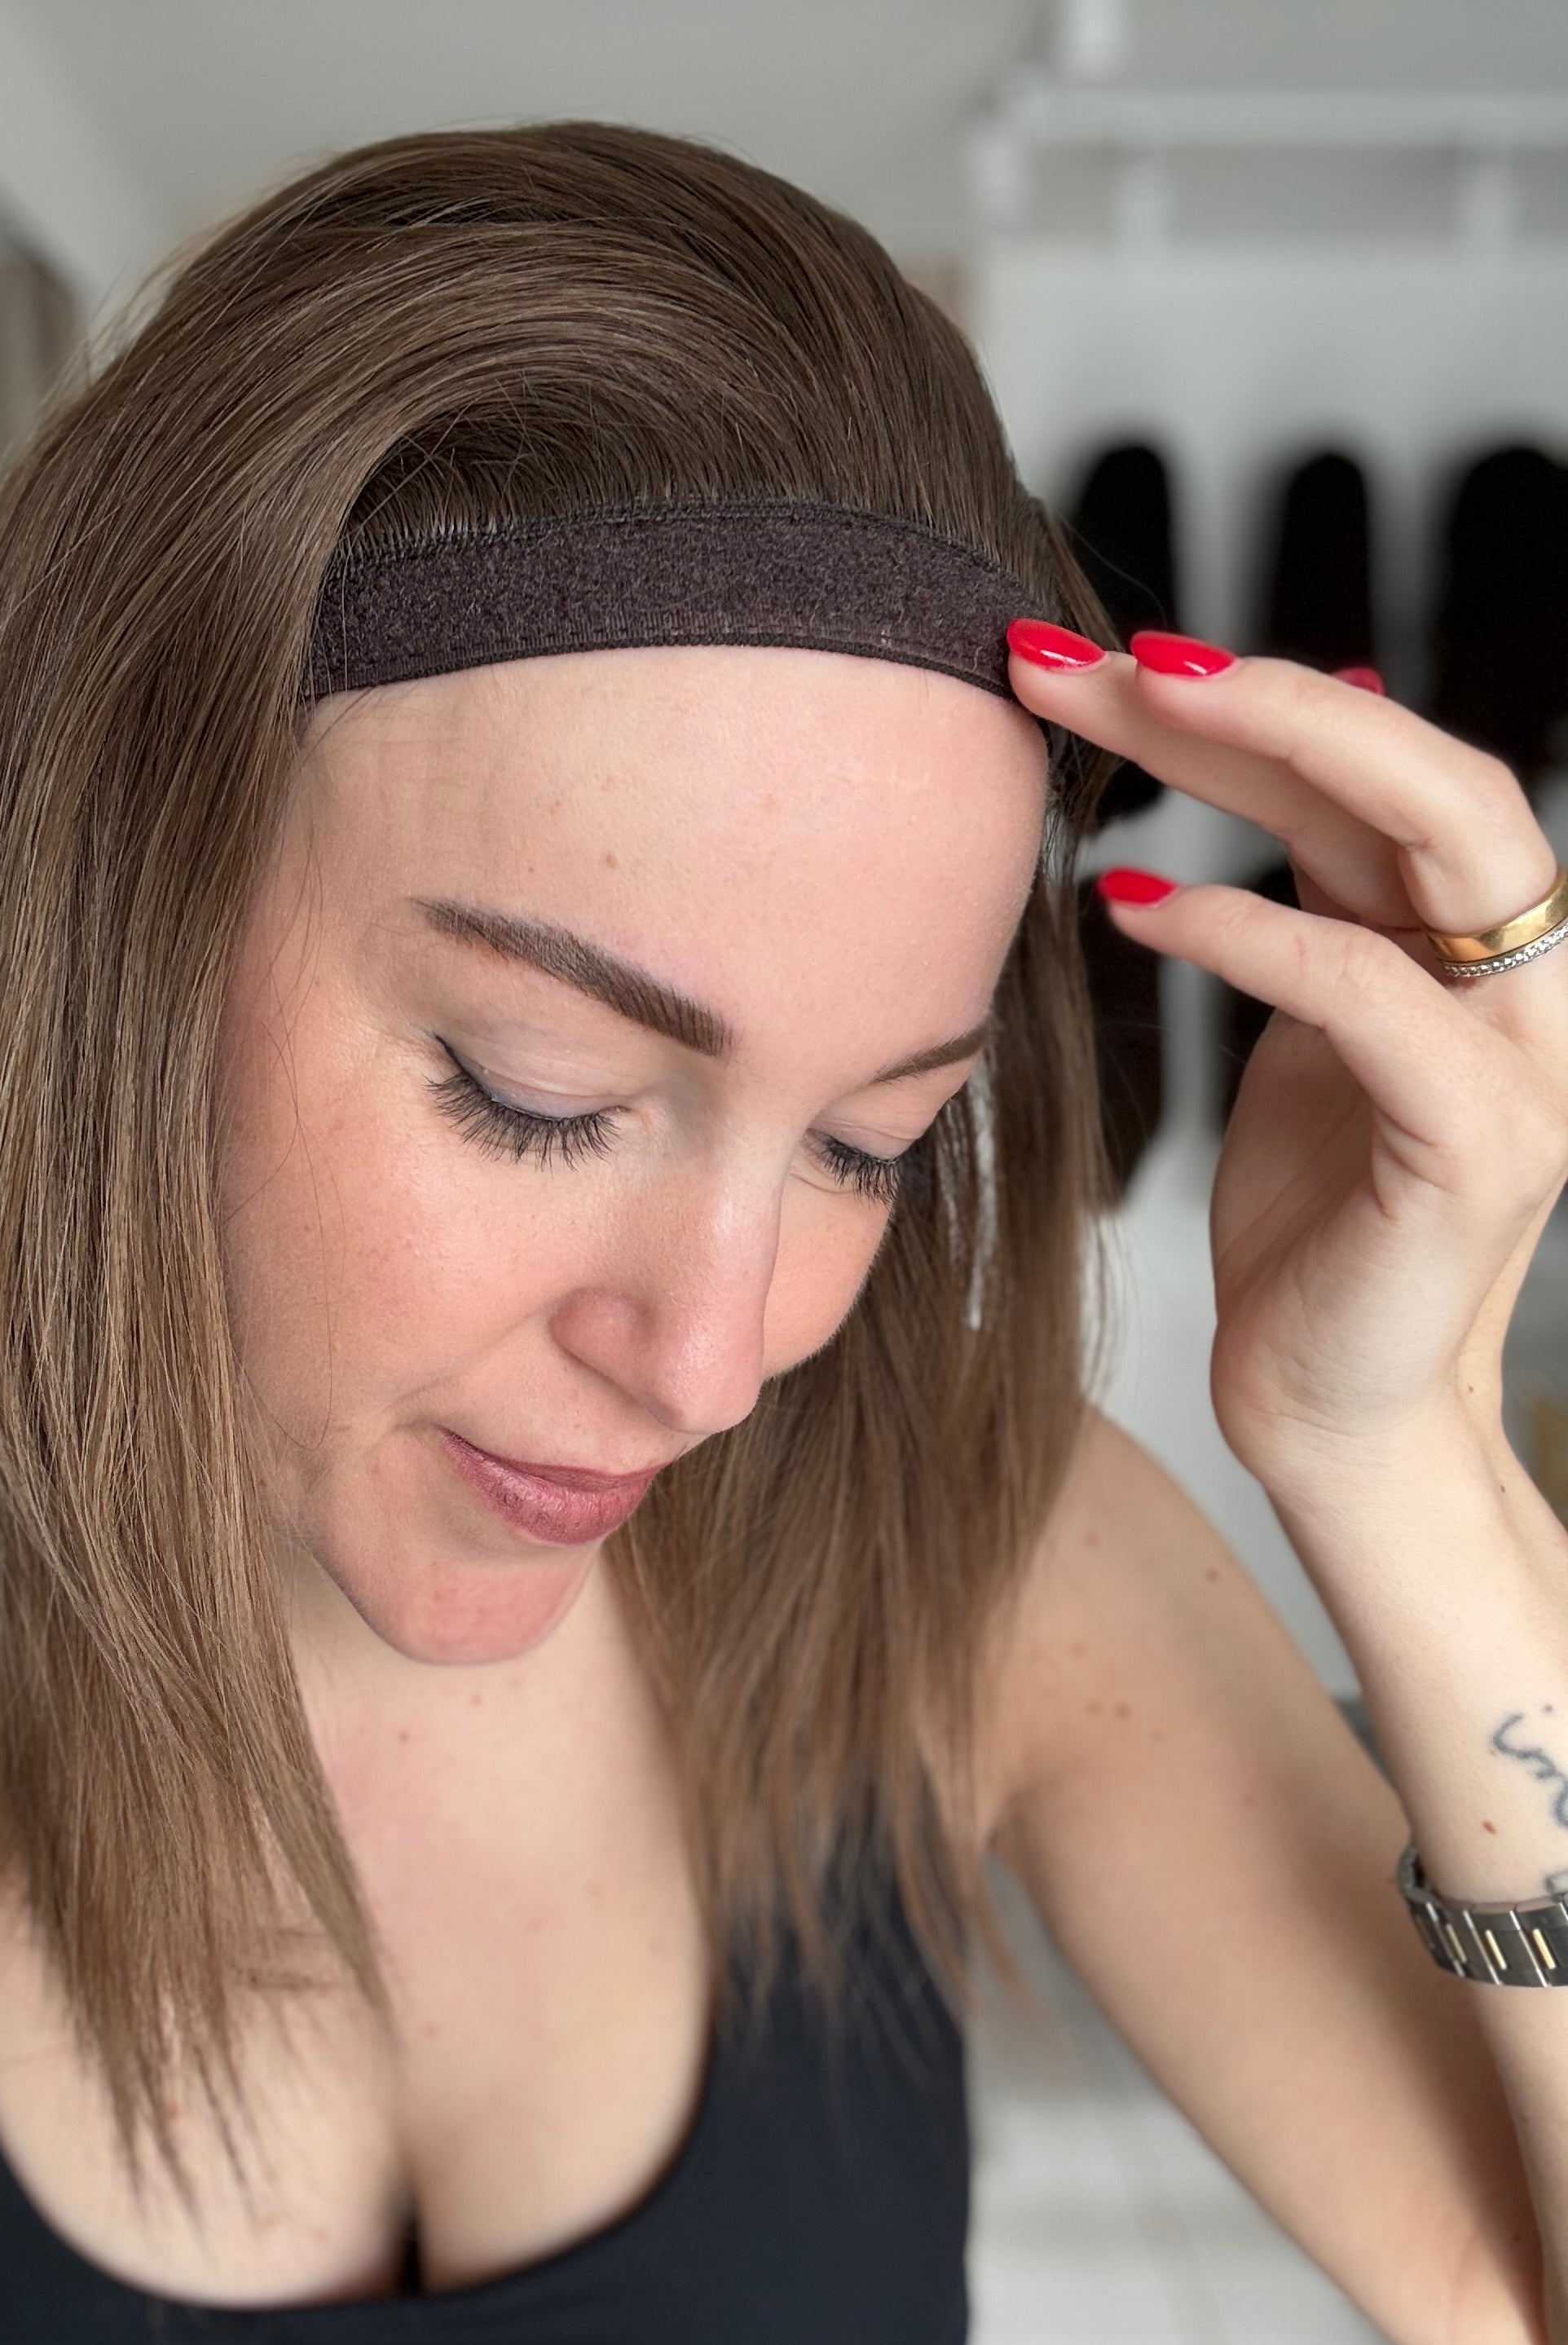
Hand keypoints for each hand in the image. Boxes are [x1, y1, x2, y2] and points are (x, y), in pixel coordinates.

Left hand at [1005, 622, 1567, 1494]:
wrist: (1329, 1407)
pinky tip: (1128, 902)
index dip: (1255, 705)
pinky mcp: (1479, 1144)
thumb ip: (1309, 898)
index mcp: (1474, 949)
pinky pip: (1368, 993)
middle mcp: (1523, 985)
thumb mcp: (1302, 1030)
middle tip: (1105, 658)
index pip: (1385, 777)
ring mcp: (1520, 1060)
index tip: (1100, 666)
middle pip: (1428, 772)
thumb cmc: (1306, 1224)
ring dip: (1268, 754)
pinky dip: (1244, 931)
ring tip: (1121, 713)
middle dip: (1266, 695)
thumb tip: (1272, 739)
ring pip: (1439, 837)